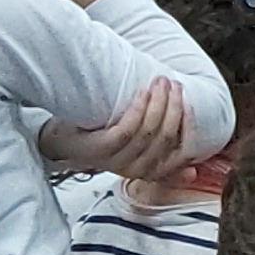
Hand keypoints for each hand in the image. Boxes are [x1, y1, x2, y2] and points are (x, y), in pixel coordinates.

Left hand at [42, 79, 193, 179]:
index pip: (181, 152)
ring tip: (160, 82)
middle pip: (166, 136)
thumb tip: (192, 172)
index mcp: (149, 170)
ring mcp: (117, 161)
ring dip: (158, 103)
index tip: (190, 104)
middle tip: (174, 84)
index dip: (188, 126)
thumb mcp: (134, 150)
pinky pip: (127, 130)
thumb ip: (160, 155)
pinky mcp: (102, 150)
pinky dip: (139, 109)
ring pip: (149, 132)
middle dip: (173, 106)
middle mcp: (135, 169)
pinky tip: (142, 93)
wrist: (62, 141)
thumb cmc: (101, 139)